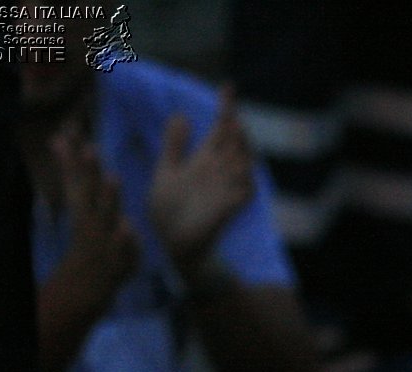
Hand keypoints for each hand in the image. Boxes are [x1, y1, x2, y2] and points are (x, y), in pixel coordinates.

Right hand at [52, 132, 139, 305]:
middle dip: (88, 172)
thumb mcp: (80, 203)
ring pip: (108, 216)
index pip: (77, 177)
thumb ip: (73, 173)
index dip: (72, 158)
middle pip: (89, 193)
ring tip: (113, 177)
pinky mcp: (122, 257)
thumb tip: (58, 139)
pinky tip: (129, 225)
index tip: (66, 134)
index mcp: (83, 206)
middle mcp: (92, 219)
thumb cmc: (88, 235)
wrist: (90, 282)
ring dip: (109, 197)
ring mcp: (106, 238)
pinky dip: (126, 238)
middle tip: (89, 149)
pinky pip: (125, 247)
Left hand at [149, 85, 253, 275]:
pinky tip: (241, 168)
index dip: (226, 109)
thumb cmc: (169, 212)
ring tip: (235, 129)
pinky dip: (245, 180)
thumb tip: (182, 114)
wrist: (171, 244)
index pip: (220, 130)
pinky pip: (244, 191)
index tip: (229, 88)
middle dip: (234, 126)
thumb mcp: (166, 172)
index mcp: (204, 161)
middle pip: (234, 142)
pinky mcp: (228, 209)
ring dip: (241, 147)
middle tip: (230, 109)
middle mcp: (219, 172)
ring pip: (243, 162)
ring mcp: (226, 190)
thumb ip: (174, 145)